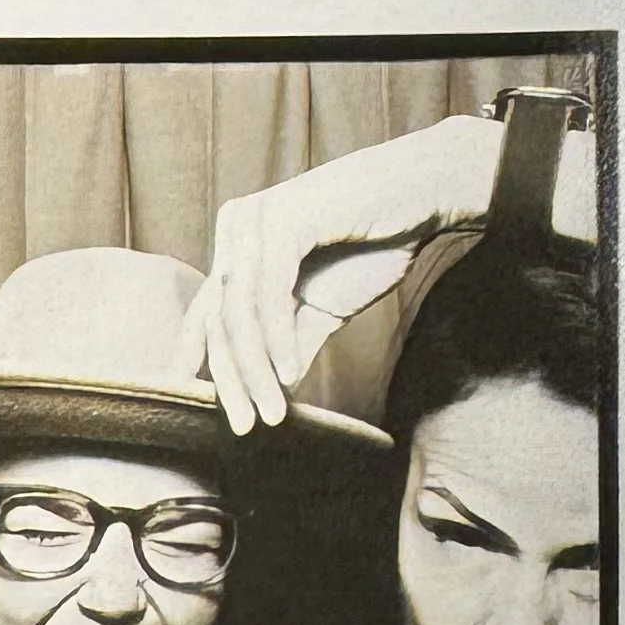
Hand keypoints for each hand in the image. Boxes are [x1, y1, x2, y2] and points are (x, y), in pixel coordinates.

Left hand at [176, 116, 505, 434]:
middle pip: (217, 316)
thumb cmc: (375, 243)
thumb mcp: (324, 308)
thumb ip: (293, 343)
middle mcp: (236, 225)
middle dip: (228, 378)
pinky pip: (270, 290)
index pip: (209, 313)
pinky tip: (289, 373)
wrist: (421, 198)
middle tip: (243, 426)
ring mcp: (256, 218)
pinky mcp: (283, 217)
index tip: (211, 414)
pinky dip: (278, 337)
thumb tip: (272, 392)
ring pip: (239, 309)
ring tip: (272, 411)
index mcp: (239, 242)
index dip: (203, 364)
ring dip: (254, 368)